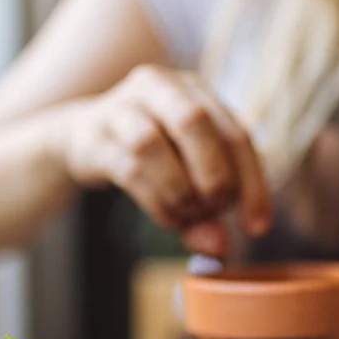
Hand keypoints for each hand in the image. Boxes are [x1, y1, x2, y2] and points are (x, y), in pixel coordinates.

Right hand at [66, 64, 271, 256]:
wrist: (81, 136)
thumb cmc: (153, 154)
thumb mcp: (190, 175)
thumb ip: (209, 209)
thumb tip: (219, 250)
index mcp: (196, 90)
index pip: (236, 132)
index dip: (253, 183)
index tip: (258, 227)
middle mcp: (160, 87)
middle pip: (193, 121)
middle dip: (212, 174)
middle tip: (216, 209)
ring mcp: (121, 108)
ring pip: (151, 143)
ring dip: (178, 189)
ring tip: (189, 214)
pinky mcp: (93, 136)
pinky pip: (127, 168)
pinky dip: (155, 201)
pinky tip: (168, 219)